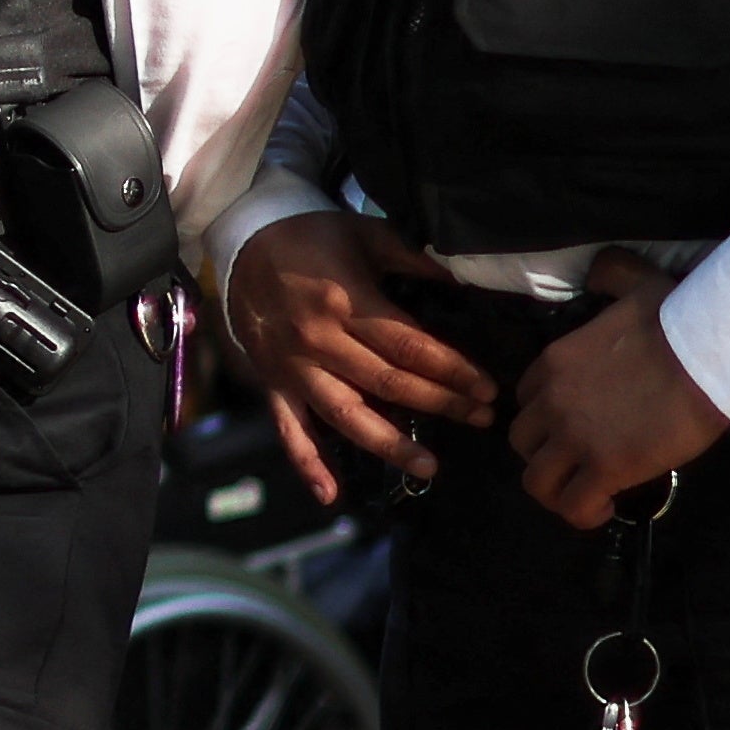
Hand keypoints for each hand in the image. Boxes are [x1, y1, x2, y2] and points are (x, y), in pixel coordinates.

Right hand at [220, 208, 495, 501]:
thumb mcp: (366, 233)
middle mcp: (319, 340)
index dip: (452, 370)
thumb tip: (464, 280)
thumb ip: (413, 258)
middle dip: (440, 403)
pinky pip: (289, 430)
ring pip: (346, 415)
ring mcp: (294, 367)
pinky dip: (307, 465)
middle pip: (387, 383)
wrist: (243, 240)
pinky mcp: (274, 383)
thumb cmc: (311, 236)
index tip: (487, 387)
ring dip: (389, 445)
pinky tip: (332, 496)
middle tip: (481, 418)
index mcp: (345, 301)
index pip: (409, 346)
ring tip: (430, 467)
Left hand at [504, 251, 729, 529]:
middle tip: (578, 460)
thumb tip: (600, 264)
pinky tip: (604, 508)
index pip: (526, 399)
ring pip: (536, 481)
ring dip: (558, 491)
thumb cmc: (679, 319)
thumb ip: (612, 275)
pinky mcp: (604, 468)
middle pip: (523, 441)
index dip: (546, 416)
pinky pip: (573, 506)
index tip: (572, 424)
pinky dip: (582, 513)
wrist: (709, 354)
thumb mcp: (636, 282)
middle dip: (546, 454)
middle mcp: (553, 402)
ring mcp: (574, 438)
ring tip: (586, 493)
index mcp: (555, 363)